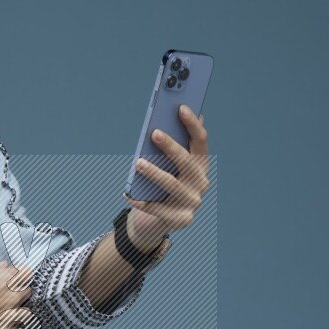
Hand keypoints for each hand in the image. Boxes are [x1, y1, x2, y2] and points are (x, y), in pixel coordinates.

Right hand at [0, 261, 32, 328]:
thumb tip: (5, 267)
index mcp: (3, 279)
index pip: (27, 273)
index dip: (19, 275)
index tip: (12, 279)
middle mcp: (10, 296)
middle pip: (28, 291)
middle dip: (19, 292)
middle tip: (5, 296)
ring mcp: (8, 316)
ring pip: (27, 313)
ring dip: (18, 312)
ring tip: (5, 313)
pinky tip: (8, 328)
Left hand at [123, 104, 209, 248]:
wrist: (163, 220)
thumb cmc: (164, 186)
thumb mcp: (169, 166)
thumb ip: (170, 147)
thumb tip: (164, 121)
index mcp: (201, 164)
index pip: (201, 141)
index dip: (192, 124)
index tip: (180, 108)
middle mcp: (201, 182)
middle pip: (187, 161)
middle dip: (171, 146)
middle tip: (154, 133)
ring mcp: (192, 201)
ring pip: (172, 184)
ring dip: (154, 173)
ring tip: (138, 163)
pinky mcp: (180, 219)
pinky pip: (157, 208)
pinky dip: (141, 200)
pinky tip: (128, 193)